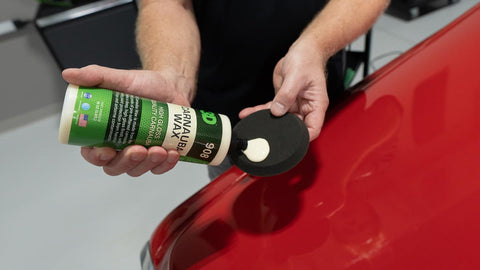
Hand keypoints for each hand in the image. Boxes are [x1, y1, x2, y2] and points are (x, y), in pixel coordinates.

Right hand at [62, 65, 192, 175]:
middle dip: (127, 162)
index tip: (107, 151)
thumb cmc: (144, 85)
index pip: (92, 153)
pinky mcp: (160, 156)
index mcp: (104, 133)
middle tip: (138, 149)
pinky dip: (166, 165)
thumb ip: (95, 76)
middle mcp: (120, 147)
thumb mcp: (120, 78)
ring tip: (159, 149)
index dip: (97, 157)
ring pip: (137, 170)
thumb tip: (69, 75)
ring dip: (147, 164)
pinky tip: (171, 154)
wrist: (172, 85)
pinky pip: (160, 168)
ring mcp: (140, 154)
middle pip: (115, 167)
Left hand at [239, 40, 329, 140]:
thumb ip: (286, 95)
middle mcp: (306, 108)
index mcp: (316, 105)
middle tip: (264, 134)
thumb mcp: (296, 77)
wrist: (303, 50)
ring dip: (265, 121)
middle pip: (295, 127)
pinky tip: (247, 113)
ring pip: (280, 119)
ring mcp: (294, 105)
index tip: (291, 141)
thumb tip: (277, 111)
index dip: (304, 137)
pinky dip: (259, 111)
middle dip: (280, 131)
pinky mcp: (283, 100)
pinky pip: (271, 109)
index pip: (313, 128)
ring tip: (250, 122)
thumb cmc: (307, 61)